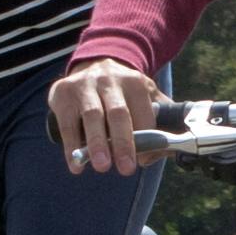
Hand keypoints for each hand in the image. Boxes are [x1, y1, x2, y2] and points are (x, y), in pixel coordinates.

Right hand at [52, 57, 163, 175]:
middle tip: (127, 168)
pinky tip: (76, 165)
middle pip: (118, 113)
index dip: (146, 138)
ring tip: (102, 166)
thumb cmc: (122, 93)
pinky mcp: (63, 93)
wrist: (91, 66)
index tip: (144, 160)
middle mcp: (110, 80)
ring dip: (97, 143)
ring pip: (92, 115)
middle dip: (124, 142)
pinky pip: (67, 122)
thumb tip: (172, 150)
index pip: (144, 112)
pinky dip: (71, 146)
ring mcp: (85, 85)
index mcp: (135, 83)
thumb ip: (160, 119)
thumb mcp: (144, 97)